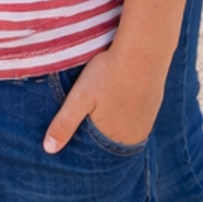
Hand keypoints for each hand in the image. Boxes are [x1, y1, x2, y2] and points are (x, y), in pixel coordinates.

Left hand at [42, 46, 164, 154]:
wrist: (143, 50)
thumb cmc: (108, 72)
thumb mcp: (80, 96)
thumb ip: (65, 123)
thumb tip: (48, 150)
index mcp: (116, 139)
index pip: (96, 151)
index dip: (84, 139)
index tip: (78, 123)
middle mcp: (134, 136)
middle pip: (110, 140)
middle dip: (98, 131)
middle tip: (91, 108)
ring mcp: (147, 121)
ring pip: (124, 128)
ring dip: (113, 121)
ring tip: (105, 102)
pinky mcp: (154, 105)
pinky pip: (136, 116)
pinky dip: (126, 111)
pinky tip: (119, 95)